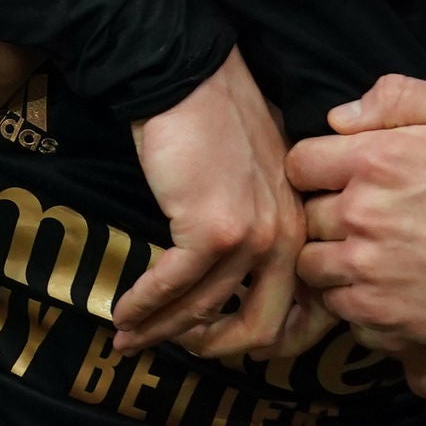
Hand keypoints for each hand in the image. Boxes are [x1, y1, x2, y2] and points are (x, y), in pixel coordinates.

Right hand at [116, 50, 305, 356]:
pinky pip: (172, 288)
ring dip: (161, 330)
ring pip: (205, 311)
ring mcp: (251, 237)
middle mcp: (287, 238)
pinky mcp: (210, 231)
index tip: (219, 342)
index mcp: (300, 225)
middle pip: (260, 329)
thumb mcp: (258, 170)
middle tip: (179, 349)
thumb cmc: (214, 115)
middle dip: (213, 349)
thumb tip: (240, 257)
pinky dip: (143, 306)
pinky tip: (122, 313)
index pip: (302, 311)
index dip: (261, 339)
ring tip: (129, 338)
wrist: (186, 75)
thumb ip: (261, 214)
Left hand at [286, 76, 425, 349]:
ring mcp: (366, 270)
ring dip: (336, 262)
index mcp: (375, 160)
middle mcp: (360, 215)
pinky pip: (342, 311)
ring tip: (375, 260)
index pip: (300, 163)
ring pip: (315, 267)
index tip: (342, 179)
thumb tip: (340, 117)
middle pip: (306, 217)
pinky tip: (392, 292)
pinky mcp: (381, 316)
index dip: (319, 170)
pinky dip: (359, 304)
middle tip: (370, 222)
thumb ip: (400, 98)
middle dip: (329, 217)